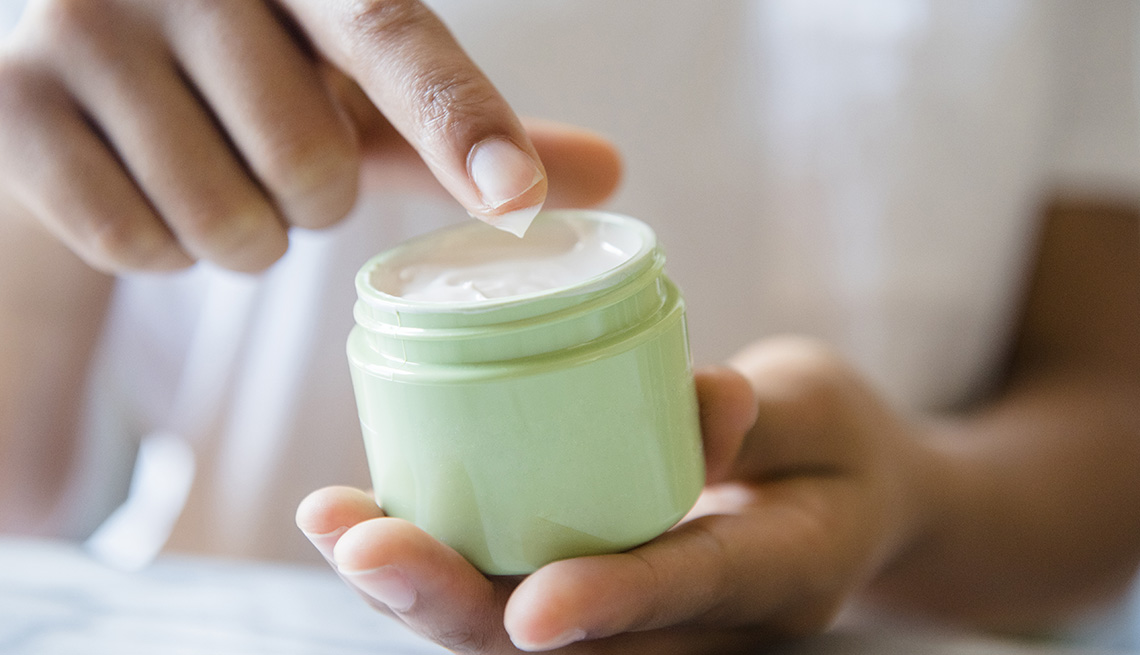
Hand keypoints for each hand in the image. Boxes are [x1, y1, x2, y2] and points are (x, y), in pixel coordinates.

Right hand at [0, 0, 618, 272]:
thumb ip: (462, 126)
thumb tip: (611, 175)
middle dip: (310, 199)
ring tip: (209, 166)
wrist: (82, 57)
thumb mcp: (355, 85)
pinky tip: (139, 181)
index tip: (513, 196)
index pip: (394, 43)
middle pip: (313, 172)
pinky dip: (159, 247)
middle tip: (269, 150)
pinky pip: (135, 245)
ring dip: (240, 234)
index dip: (460, 123)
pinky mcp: (13, 102)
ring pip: (226, 225)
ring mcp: (82, 26)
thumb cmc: (253, 70)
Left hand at [296, 337, 938, 652]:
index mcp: (780, 574)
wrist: (846, 504)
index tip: (528, 607)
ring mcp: (648, 623)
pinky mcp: (603, 600)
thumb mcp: (822, 409)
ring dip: (424, 589)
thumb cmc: (837, 447)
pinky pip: (514, 595)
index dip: (614, 603)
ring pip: (524, 636)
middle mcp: (703, 625)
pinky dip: (441, 562)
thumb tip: (705, 398)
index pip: (692, 591)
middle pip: (574, 647)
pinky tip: (366, 520)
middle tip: (364, 542)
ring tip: (336, 524)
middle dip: (459, 603)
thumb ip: (762, 413)